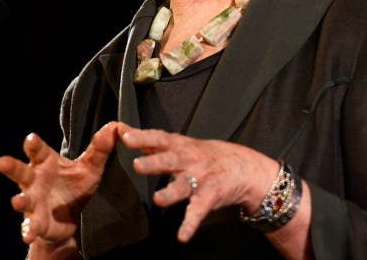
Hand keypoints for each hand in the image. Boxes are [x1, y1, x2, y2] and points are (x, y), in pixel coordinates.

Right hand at [0, 121, 120, 251]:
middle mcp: (35, 181)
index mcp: (46, 164)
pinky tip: (28, 234)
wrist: (68, 218)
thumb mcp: (90, 167)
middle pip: (21, 172)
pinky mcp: (36, 222)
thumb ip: (100, 148)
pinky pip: (30, 226)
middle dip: (11, 167)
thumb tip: (116, 126)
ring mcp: (33, 202)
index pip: (39, 151)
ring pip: (22, 200)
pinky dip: (29, 230)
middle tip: (2, 162)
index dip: (34, 145)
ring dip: (19, 201)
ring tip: (17, 201)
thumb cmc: (74, 185)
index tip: (31, 138)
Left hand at [117, 123, 280, 242]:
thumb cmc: (206, 154)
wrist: (243, 167)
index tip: (125, 135)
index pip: (160, 138)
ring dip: (170, 193)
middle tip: (137, 165)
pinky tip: (182, 237)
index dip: (143, 137)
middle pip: (170, 160)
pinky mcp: (208, 198)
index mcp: (181, 146)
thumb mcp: (182, 143)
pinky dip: (190, 225)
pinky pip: (197, 213)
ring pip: (183, 186)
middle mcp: (190, 161)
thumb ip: (152, 141)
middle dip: (154, 163)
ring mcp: (200, 179)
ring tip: (158, 199)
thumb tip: (122, 130)